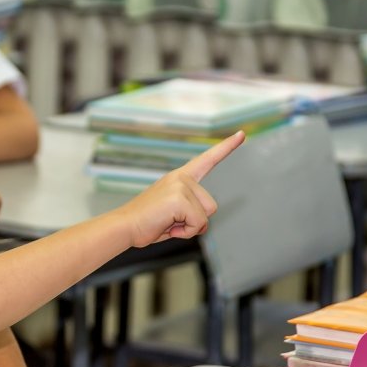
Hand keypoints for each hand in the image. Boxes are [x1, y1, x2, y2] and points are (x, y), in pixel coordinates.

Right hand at [117, 131, 244, 247]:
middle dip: (195, 220)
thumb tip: (202, 225)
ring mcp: (181, 186)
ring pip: (206, 215)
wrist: (124, 226)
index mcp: (180, 178)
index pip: (207, 160)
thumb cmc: (146, 223)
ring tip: (167, 223)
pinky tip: (167, 227)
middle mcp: (182, 177)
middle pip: (211, 206)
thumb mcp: (173, 214)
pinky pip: (197, 223)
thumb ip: (190, 213)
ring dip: (190, 227)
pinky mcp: (180, 198)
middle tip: (170, 221)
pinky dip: (185, 232)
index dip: (226, 148)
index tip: (242, 134)